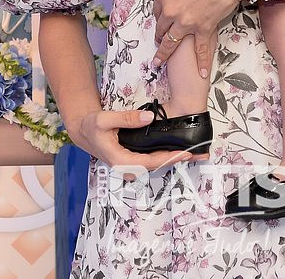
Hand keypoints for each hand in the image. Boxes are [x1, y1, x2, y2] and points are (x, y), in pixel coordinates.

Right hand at [66, 107, 198, 172]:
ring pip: (157, 164)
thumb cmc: (92, 126)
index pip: (150, 162)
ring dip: (175, 159)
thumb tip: (149, 117)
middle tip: (200, 155)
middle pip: (158, 165)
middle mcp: (128, 168)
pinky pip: (153, 160)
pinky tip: (178, 151)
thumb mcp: (105, 119)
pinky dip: (167, 156)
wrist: (84, 132)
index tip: (186, 153)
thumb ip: (127, 118)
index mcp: (121, 161)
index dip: (170, 157)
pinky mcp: (134, 160)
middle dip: (179, 160)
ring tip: (195, 154)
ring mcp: (131, 165)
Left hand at [153, 0, 248, 74]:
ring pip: (171, 42)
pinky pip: (200, 50)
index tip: (158, 19)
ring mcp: (186, 21)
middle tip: (156, 41)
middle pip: (160, 26)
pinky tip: (200, 73)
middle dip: (158, 35)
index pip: (156, 8)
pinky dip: (201, 62)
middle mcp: (171, 9)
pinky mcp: (202, 29)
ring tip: (159, 62)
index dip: (158, 15)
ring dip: (164, 54)